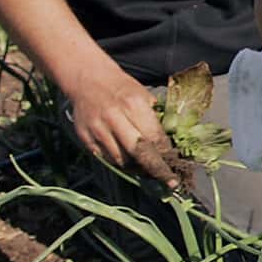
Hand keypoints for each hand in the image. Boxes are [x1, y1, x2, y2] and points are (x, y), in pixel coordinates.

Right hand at [59, 61, 173, 186]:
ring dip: (139, 169)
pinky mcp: (85, 138)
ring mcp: (97, 129)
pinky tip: (131, 164)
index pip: (154, 138)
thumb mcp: (145, 96)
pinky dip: (121, 165)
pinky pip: (106, 159)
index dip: (166, 155)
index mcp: (133, 104)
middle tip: (170, 182)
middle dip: (156, 170)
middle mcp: (114, 118)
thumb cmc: (122, 89)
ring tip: (150, 171)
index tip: (176, 166)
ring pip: (122, 161)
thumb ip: (157, 119)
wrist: (88, 80)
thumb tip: (173, 145)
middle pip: (138, 153)